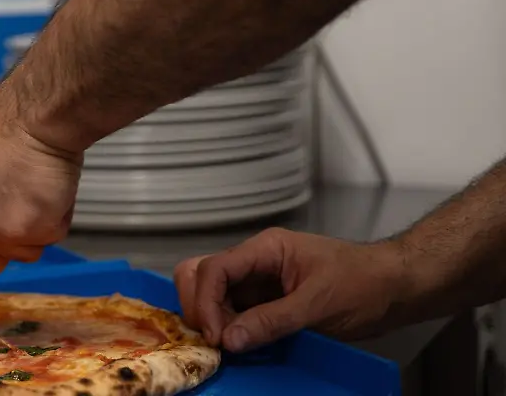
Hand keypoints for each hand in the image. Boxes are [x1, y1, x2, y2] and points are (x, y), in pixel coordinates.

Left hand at [0, 105, 82, 280]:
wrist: (34, 117)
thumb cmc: (3, 135)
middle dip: (2, 245)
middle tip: (13, 204)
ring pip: (19, 256)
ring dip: (30, 231)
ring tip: (29, 191)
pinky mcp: (25, 232)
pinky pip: (45, 242)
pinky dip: (53, 220)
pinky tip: (46, 191)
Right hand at [174, 228, 407, 352]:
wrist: (397, 287)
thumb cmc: (364, 284)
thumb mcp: (319, 304)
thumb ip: (272, 320)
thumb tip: (229, 340)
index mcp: (265, 249)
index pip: (214, 268)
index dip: (206, 302)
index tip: (216, 337)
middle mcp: (255, 262)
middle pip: (202, 276)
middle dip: (201, 308)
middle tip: (216, 342)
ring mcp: (259, 282)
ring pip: (213, 296)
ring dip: (213, 321)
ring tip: (229, 348)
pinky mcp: (266, 302)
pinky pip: (234, 313)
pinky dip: (230, 330)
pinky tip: (240, 348)